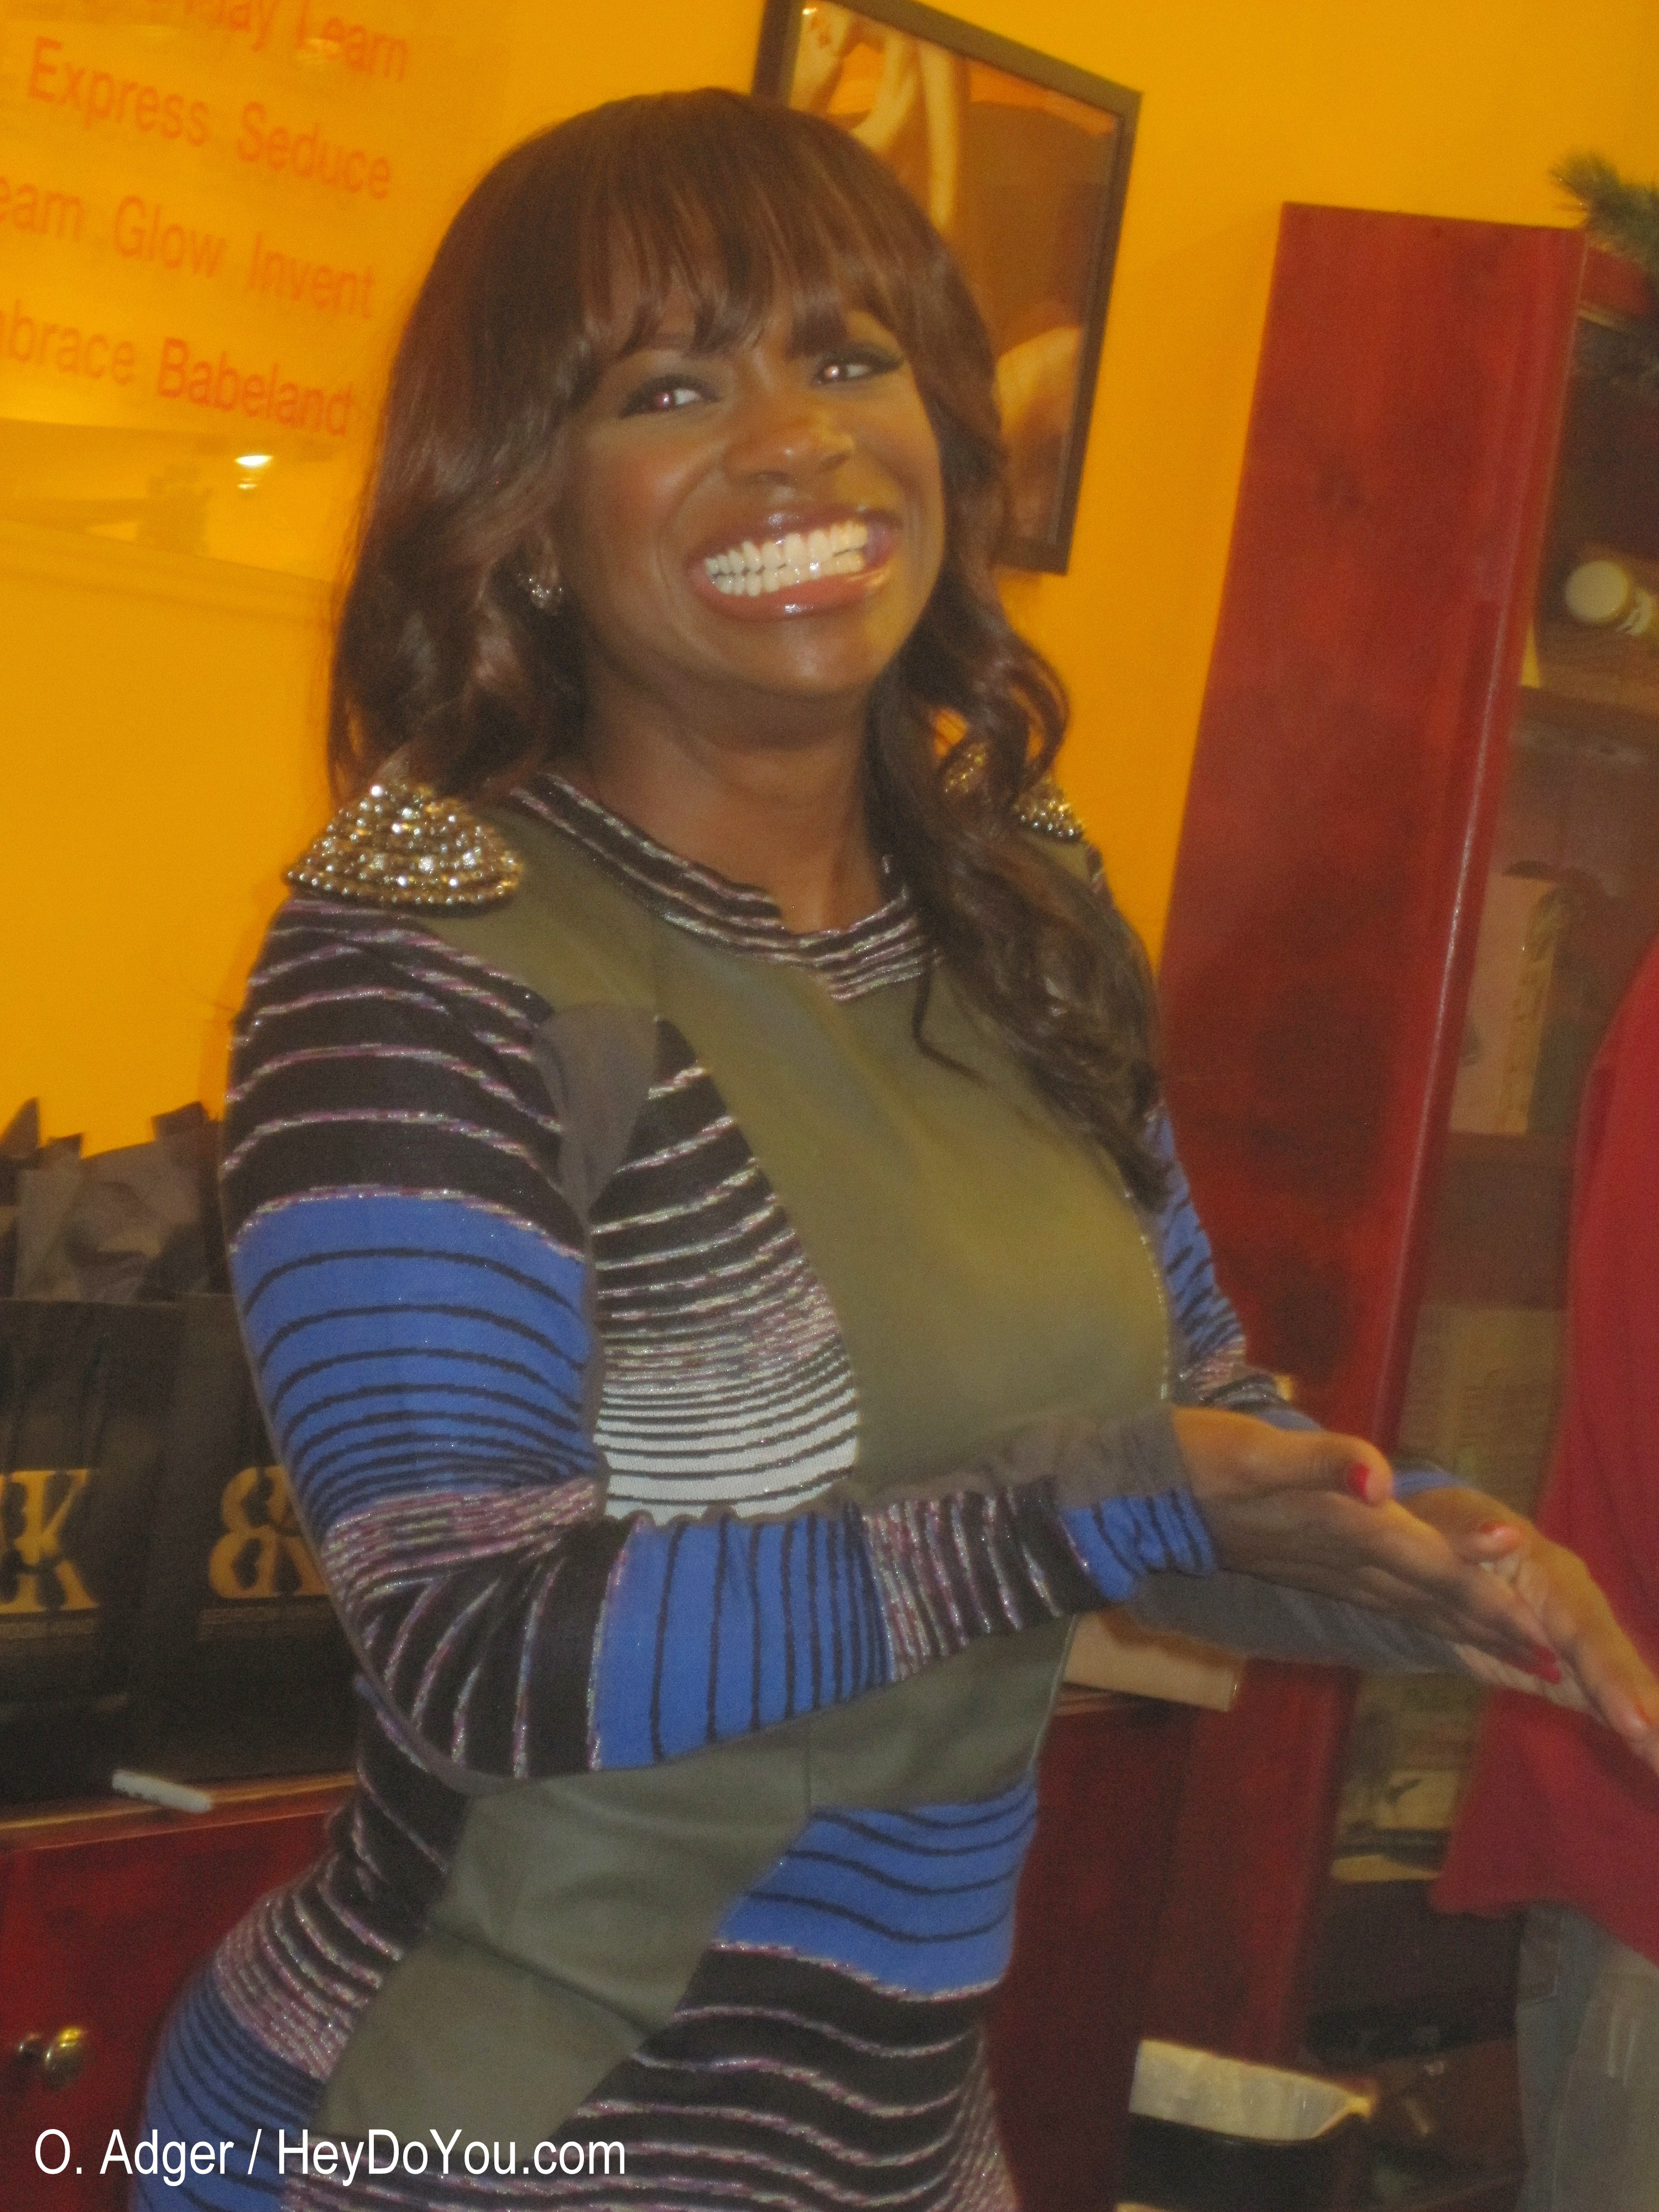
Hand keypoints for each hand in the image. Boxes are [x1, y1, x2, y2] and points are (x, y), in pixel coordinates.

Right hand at [1169, 1409, 1562, 1670]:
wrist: (1128, 1498)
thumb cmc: (1191, 1462)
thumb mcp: (1253, 1450)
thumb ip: (1320, 1462)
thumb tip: (1379, 1478)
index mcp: (1339, 1528)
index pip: (1430, 1567)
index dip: (1486, 1596)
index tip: (1541, 1636)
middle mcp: (1337, 1557)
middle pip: (1428, 1598)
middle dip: (1489, 1628)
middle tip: (1550, 1666)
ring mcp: (1318, 1567)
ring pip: (1405, 1605)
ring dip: (1459, 1629)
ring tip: (1506, 1652)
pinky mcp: (1303, 1563)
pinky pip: (1377, 1599)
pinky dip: (1416, 1615)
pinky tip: (1428, 1621)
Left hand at [1406, 1487, 1658, 1776]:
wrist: (1446, 1552)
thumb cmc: (1446, 1532)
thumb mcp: (1448, 1524)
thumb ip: (1468, 1533)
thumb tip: (1504, 1534)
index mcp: (1556, 1577)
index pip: (1588, 1630)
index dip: (1613, 1677)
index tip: (1638, 1725)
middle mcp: (1582, 1614)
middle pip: (1620, 1668)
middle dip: (1650, 1711)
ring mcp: (1580, 1648)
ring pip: (1625, 1693)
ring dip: (1654, 1732)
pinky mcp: (1569, 1676)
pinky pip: (1606, 1708)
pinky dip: (1640, 1739)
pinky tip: (1655, 1761)